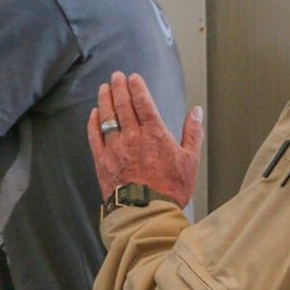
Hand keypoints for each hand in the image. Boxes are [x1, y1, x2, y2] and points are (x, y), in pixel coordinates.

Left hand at [87, 71, 203, 206]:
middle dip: (118, 87)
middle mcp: (132, 137)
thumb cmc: (171, 189)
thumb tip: (197, 111)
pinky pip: (94, 137)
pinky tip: (94, 113)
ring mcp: (115, 148)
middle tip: (115, 76)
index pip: (143, 102)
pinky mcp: (102, 161)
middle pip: (123, 105)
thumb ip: (193, 133)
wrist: (147, 213)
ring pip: (107, 117)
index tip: (132, 77)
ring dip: (105, 100)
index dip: (136, 87)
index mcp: (154, 134)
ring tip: (104, 88)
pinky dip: (93, 122)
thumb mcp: (190, 161)